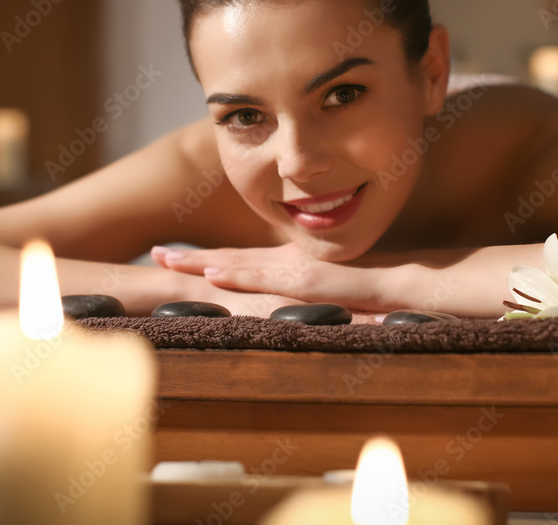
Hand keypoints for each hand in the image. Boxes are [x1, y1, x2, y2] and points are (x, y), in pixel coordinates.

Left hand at [151, 243, 389, 315]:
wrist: (402, 284)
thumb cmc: (368, 291)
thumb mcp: (328, 292)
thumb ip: (305, 296)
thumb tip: (281, 305)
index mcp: (288, 265)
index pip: (240, 261)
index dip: (207, 259)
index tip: (174, 256)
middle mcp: (286, 262)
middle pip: (230, 258)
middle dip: (192, 258)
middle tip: (155, 253)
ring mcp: (295, 270)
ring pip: (239, 264)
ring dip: (202, 262)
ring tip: (167, 259)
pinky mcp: (307, 281)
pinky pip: (265, 279)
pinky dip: (236, 274)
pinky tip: (212, 274)